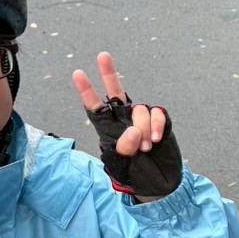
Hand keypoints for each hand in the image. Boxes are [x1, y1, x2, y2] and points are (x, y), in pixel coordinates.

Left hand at [73, 51, 181, 199]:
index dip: (87, 92)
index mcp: (108, 130)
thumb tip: (134, 129)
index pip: (95, 108)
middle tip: (102, 55)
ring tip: (146, 147)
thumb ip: (124, 148)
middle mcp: (124, 120)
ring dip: (143, 128)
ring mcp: (142, 119)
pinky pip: (157, 114)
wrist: (161, 183)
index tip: (78, 74)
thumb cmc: (136, 175)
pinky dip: (157, 126)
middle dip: (108, 73)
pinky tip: (156, 139)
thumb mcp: (123, 166)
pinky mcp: (160, 121)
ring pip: (139, 110)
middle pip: (115, 92)